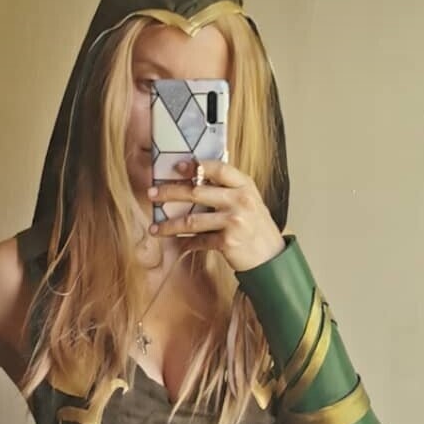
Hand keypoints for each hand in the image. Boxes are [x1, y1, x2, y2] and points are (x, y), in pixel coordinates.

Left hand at [148, 158, 284, 271]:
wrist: (271, 257)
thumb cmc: (256, 227)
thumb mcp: (249, 201)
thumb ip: (229, 188)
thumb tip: (198, 176)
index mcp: (245, 185)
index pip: (218, 168)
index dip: (195, 166)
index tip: (177, 167)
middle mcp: (240, 200)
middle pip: (196, 192)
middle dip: (170, 192)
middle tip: (152, 194)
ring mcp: (234, 221)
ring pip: (192, 220)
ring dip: (169, 225)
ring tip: (155, 227)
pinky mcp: (228, 242)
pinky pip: (199, 241)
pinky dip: (185, 243)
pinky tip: (175, 243)